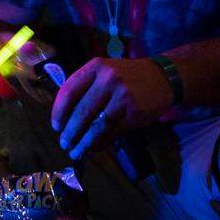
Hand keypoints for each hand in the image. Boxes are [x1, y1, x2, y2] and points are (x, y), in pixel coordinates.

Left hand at [51, 58, 173, 160]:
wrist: (162, 77)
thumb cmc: (127, 76)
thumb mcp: (105, 71)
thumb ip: (85, 86)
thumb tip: (63, 116)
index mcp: (96, 67)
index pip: (69, 91)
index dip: (59, 111)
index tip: (56, 126)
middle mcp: (108, 79)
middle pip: (81, 112)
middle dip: (70, 132)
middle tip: (64, 143)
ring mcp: (123, 96)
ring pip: (96, 126)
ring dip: (83, 142)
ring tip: (75, 151)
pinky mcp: (134, 113)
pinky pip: (112, 133)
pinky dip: (100, 143)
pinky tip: (93, 148)